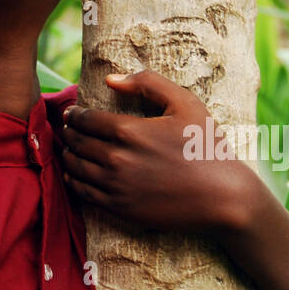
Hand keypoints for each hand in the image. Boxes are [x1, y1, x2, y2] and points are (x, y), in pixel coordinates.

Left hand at [60, 70, 260, 236]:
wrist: (223, 197)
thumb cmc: (205, 146)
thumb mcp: (184, 103)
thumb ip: (147, 83)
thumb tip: (111, 80)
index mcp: (128, 131)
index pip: (85, 119)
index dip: (74, 114)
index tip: (71, 113)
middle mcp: (116, 159)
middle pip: (76, 142)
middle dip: (68, 133)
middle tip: (66, 129)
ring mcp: (116, 186)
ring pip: (76, 168)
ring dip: (67, 156)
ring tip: (67, 149)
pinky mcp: (120, 209)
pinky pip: (84, 194)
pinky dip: (74, 181)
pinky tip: (74, 175)